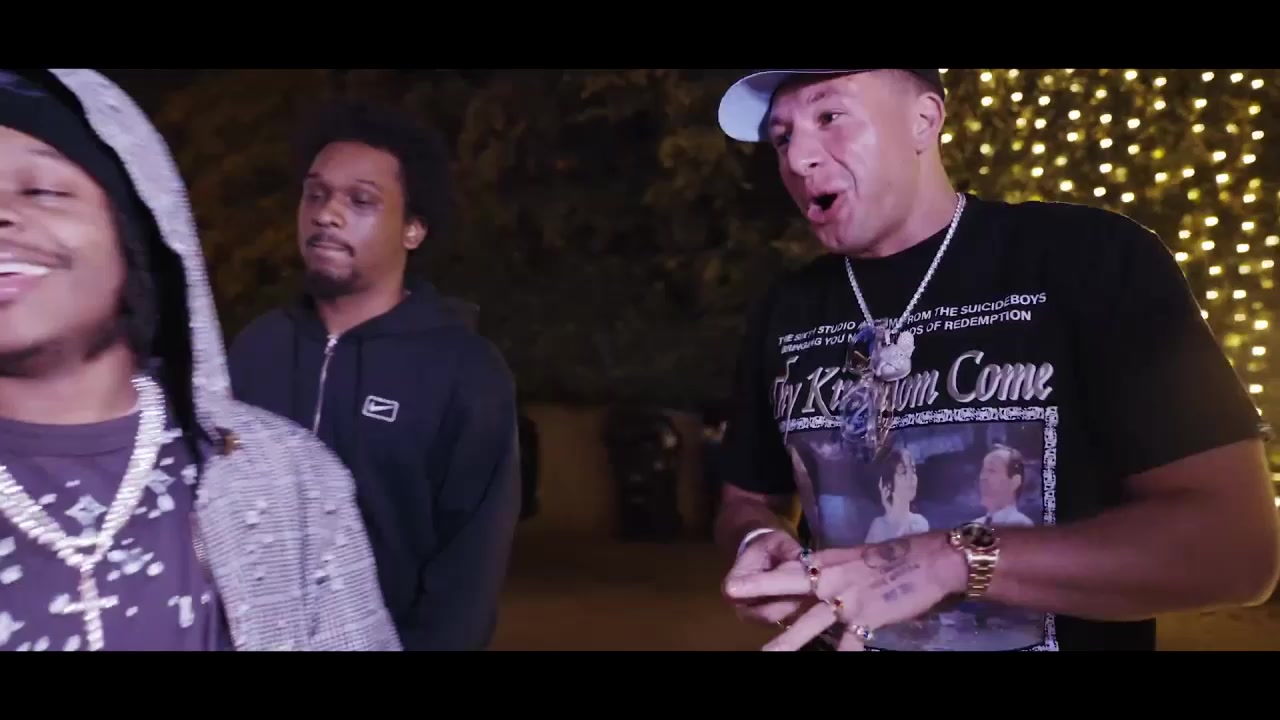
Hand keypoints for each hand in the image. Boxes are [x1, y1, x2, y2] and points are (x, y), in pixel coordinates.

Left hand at [724, 532, 966, 650]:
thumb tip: (815, 584)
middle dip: (758, 591)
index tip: (733, 586)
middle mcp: (829, 580)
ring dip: (787, 644)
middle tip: (730, 594)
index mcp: (825, 563)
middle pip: (787, 586)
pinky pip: (847, 648)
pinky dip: (841, 659)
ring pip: (808, 626)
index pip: (786, 571)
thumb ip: (831, 573)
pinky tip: (835, 665)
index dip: (759, 579)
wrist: (930, 561)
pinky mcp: (866, 621)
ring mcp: (845, 601)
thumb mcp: (854, 560)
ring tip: (768, 656)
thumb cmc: (894, 559)